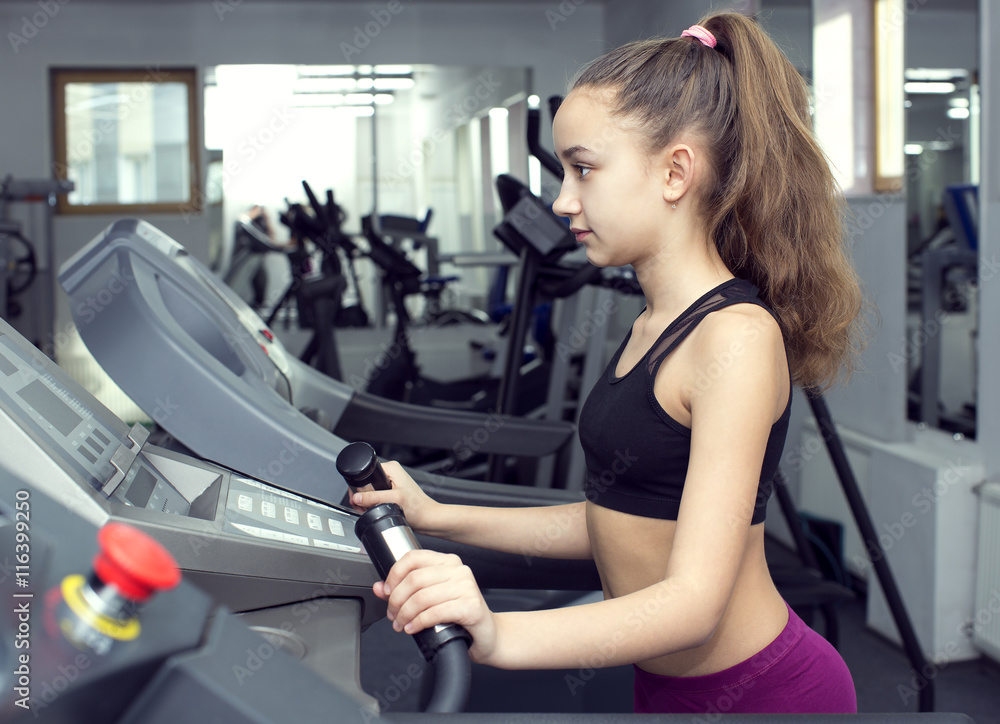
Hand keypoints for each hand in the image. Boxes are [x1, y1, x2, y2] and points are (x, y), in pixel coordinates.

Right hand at [350, 461, 441, 533]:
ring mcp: (391, 483)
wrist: (426, 518)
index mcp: (391, 468)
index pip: (367, 472)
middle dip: (363, 496)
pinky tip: (377, 509)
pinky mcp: (391, 492)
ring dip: (367, 501)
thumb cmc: (417, 508)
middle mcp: (391, 473)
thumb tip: (357, 497)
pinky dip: (373, 504)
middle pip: (366, 483)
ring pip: (369, 491)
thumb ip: (373, 498)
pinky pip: (375, 496)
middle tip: (366, 506)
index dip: (359, 486)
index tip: (359, 498)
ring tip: (372, 509)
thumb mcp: (393, 500)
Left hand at [376, 549, 496, 663]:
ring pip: (422, 597)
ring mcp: (467, 587)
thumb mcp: (429, 599)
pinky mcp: (471, 606)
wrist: (487, 635)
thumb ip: (403, 591)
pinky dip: (419, 622)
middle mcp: (458, 570)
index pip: (413, 558)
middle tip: (393, 614)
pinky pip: (435, 613)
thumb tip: (379, 587)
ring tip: (402, 624)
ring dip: (405, 614)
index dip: (394, 575)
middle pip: (414, 579)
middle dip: (396, 600)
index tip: (387, 592)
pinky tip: (413, 628)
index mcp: (448, 562)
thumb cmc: (459, 615)